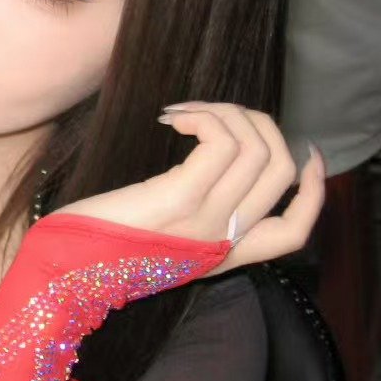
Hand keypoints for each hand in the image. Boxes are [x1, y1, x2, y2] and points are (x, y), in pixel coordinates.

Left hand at [52, 101, 323, 274]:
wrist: (63, 269)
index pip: (297, 231)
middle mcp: (224, 242)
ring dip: (225, 111)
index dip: (316, 188)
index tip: (309, 149)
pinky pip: (220, 143)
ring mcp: (206, 222)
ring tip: (186, 112)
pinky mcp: (180, 200)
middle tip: (216, 111)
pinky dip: (204, 116)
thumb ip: (199, 211)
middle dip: (260, 123)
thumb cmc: (103, 242)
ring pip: (256, 147)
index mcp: (227, 255)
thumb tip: (216, 158)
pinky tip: (172, 118)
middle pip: (282, 170)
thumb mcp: (166, 235)